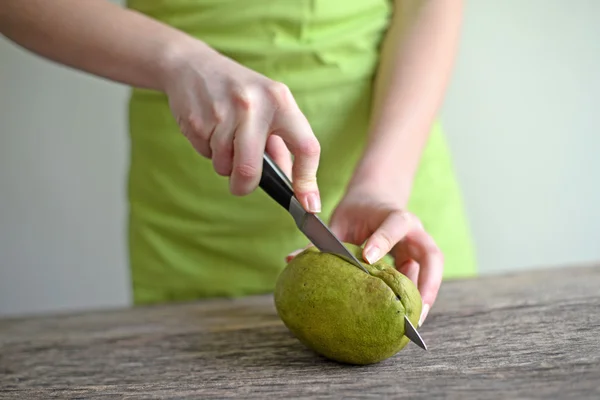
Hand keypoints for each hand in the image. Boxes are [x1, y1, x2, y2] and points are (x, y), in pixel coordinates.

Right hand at [162, 40, 320, 211]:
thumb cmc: (239, 92)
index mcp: (280, 100)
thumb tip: (294, 185)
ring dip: (224, 164)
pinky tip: (209, 128)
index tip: (309, 204)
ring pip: (225, 166)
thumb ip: (282, 146)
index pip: (305, 146)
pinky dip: (208, 151)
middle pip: (251, 169)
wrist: (193, 66)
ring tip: (224, 138)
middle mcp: (254, 105)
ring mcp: (224, 112)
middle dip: (245, 185)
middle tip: (242, 185)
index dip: (308, 180)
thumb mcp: (269, 107)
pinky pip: (206, 155)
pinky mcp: (199, 120)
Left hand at [286, 188, 442, 326]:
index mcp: (392, 214)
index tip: (367, 258)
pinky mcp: (417, 259)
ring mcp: (418, 246)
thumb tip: (292, 260)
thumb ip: (323, 241)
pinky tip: (408, 317)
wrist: (375, 197)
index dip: (382, 241)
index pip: (394, 225)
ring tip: (415, 322)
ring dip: (427, 295)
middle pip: (431, 254)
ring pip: (432, 269)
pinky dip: (418, 296)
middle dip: (426, 281)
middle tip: (412, 308)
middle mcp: (413, 230)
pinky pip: (424, 278)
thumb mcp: (339, 221)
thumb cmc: (356, 210)